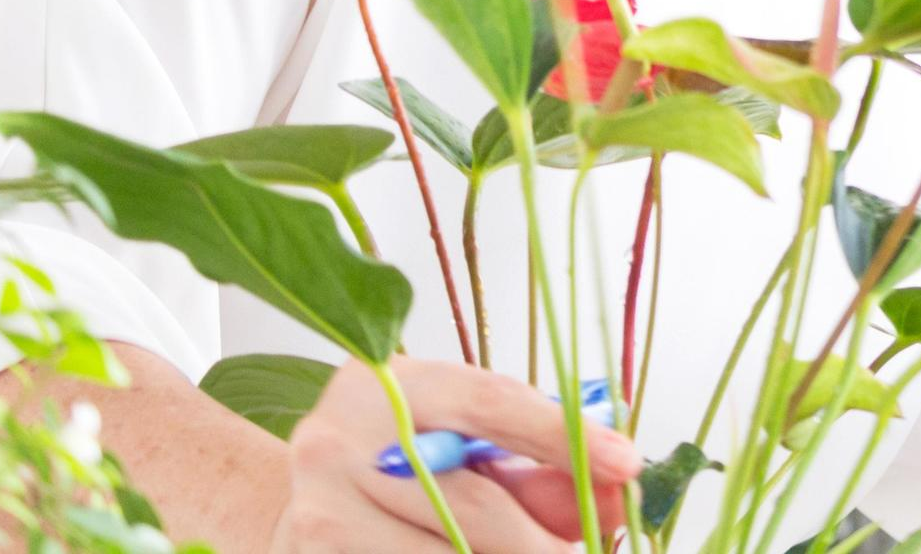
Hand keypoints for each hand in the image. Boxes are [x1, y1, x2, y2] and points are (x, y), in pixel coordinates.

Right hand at [272, 359, 641, 551]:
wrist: (295, 502)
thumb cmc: (396, 460)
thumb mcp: (459, 437)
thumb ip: (534, 459)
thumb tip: (613, 486)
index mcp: (390, 384)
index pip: (488, 403)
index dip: (560, 436)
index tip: (625, 461)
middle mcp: (342, 441)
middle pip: (470, 504)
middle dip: (543, 540)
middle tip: (595, 550)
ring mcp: (321, 510)